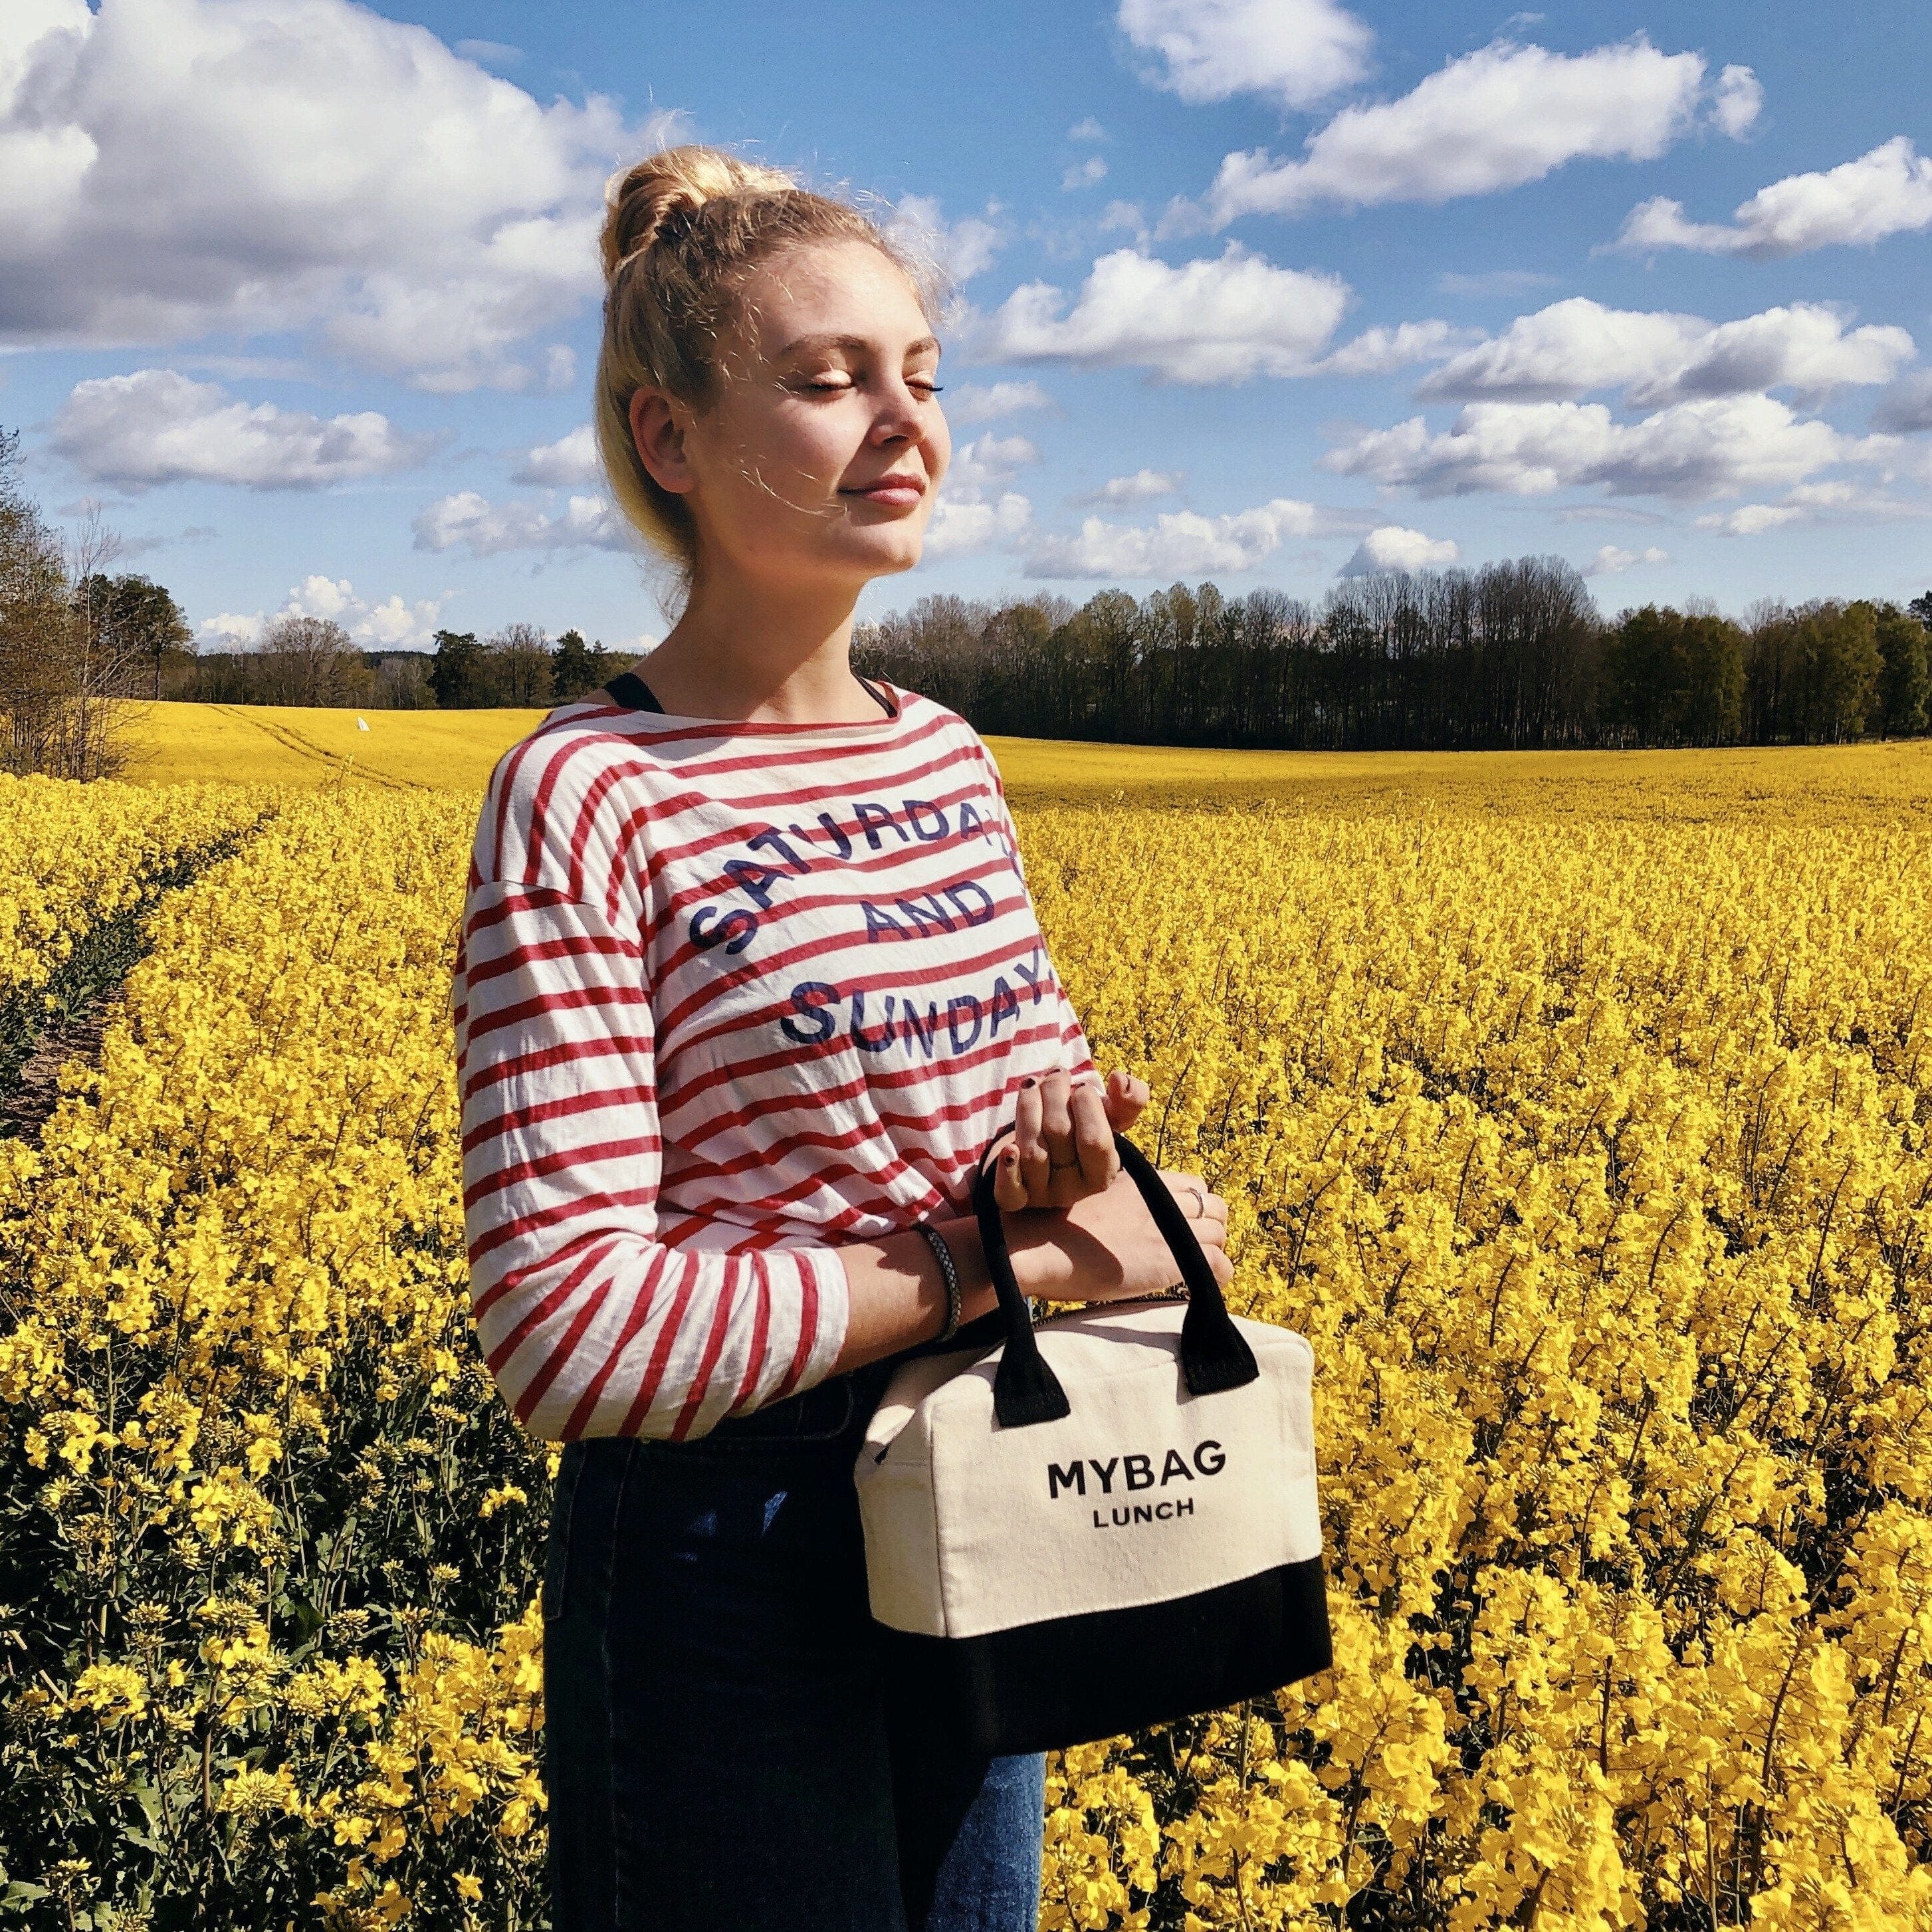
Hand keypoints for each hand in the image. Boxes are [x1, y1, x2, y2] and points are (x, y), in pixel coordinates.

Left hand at [991, 1067, 1149, 1211]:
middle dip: (1054, 1093)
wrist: (1047, 1152)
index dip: (1086, 1105)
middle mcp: (1073, 1190)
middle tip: (1056, 1075)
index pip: (1095, 1140)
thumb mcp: (1110, 1117)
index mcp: (1102, 1174)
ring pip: (1031, 1150)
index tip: (1081, 1087)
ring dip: (1028, 1106)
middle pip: (1058, 1134)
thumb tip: (1119, 1079)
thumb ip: (1128, 1099)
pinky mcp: (1013, 1198)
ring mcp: (1041, 1196)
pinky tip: (1009, 1149)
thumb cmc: (1082, 1130)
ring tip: (1033, 1084)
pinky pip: (1008, 1193)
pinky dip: (1007, 1170)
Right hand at [1004, 1162, 1230, 1304]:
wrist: (1039, 1244)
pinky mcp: (1171, 1261)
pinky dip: (1217, 1275)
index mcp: (1146, 1180)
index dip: (1193, 1205)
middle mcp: (1163, 1199)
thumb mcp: (1090, 1190)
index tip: (1181, 1223)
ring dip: (1212, 1248)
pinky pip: (1219, 1265)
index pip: (1194, 1184)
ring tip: (1194, 1266)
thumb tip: (1120, 1207)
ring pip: (1220, 1233)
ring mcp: (1170, 1230)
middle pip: (1214, 1205)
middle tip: (1191, 1246)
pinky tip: (1202, 1284)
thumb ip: (1117, 1194)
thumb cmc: (1052, 1222)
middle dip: (1209, 1224)